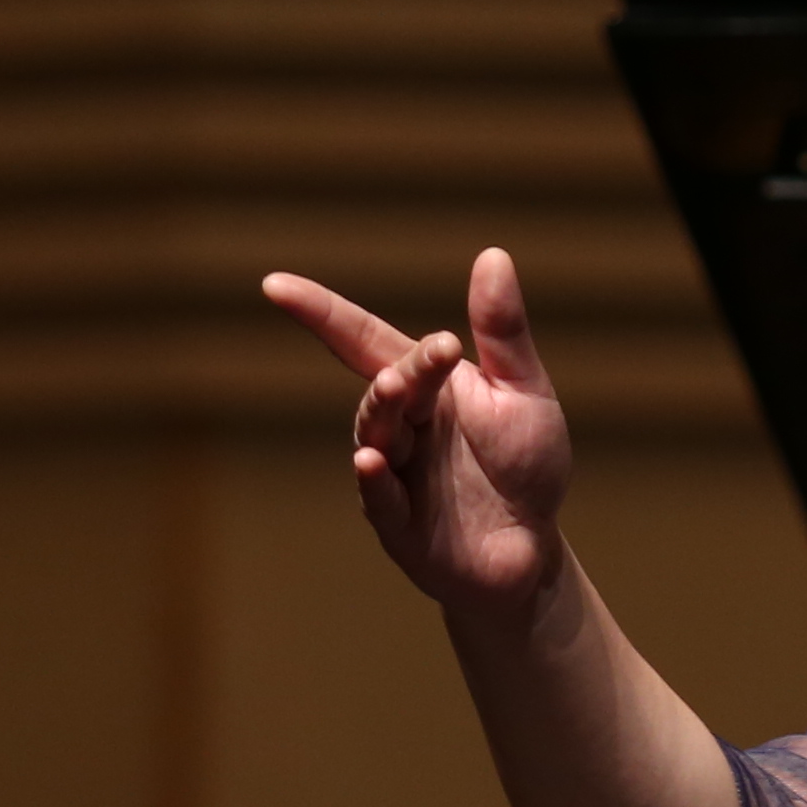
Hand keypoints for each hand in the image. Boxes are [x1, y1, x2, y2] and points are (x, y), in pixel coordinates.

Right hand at [258, 248, 577, 616]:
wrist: (531, 552)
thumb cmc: (526, 465)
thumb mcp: (526, 392)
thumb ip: (504, 332)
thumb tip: (493, 254)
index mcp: (424, 386)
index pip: (362, 339)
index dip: (319, 313)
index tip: (275, 286)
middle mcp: (401, 425)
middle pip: (383, 388)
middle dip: (400, 371)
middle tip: (431, 357)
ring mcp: (394, 475)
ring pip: (375, 436)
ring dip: (381, 412)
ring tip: (394, 389)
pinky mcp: (398, 525)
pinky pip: (379, 500)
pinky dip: (374, 481)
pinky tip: (371, 461)